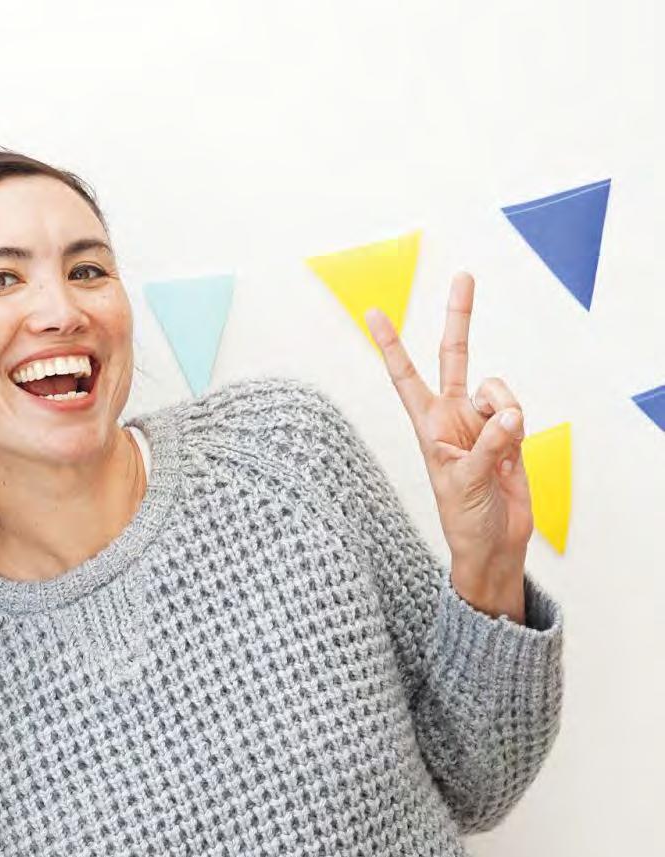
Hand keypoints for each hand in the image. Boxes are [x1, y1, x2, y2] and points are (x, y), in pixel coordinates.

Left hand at [366, 273, 530, 621]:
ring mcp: (481, 420)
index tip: (373, 311)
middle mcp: (451, 415)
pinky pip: (517, 410)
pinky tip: (512, 449)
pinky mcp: (508, 430)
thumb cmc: (465, 518)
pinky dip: (519, 426)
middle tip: (464, 276)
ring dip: (504, 409)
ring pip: (498, 388)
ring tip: (500, 444)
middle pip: (455, 355)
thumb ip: (488, 446)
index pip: (404, 375)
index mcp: (426, 424)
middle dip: (460, 317)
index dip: (390, 344)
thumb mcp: (465, 482)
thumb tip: (509, 415)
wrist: (493, 543)